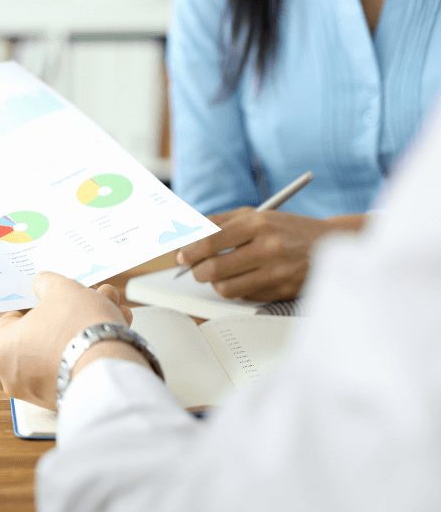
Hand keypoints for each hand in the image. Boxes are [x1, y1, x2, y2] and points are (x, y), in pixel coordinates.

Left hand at [0, 273, 144, 409]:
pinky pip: (75, 367)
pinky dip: (91, 349)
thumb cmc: (77, 328)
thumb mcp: (60, 289)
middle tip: (89, 297)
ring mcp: (39, 392)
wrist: (109, 371)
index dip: (33, 303)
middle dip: (70, 311)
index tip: (51, 297)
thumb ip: (46, 283)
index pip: (10, 318)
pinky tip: (114, 330)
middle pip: (43, 332)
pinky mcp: (66, 400)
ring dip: (86, 326)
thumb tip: (43, 284)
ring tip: (110, 308)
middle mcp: (14, 376)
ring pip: (63, 349)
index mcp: (0, 349)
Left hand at [176, 209, 366, 300]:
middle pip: (213, 268)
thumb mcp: (258, 215)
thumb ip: (221, 221)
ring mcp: (276, 271)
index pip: (210, 241)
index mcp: (258, 223)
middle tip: (196, 269)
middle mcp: (267, 247)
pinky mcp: (281, 291)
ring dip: (215, 283)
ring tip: (217, 275)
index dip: (189, 252)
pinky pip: (244, 296)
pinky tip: (242, 279)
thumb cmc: (288, 228)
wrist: (331, 244)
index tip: (180, 257)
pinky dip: (236, 290)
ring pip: (225, 288)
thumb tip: (187, 232)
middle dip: (197, 271)